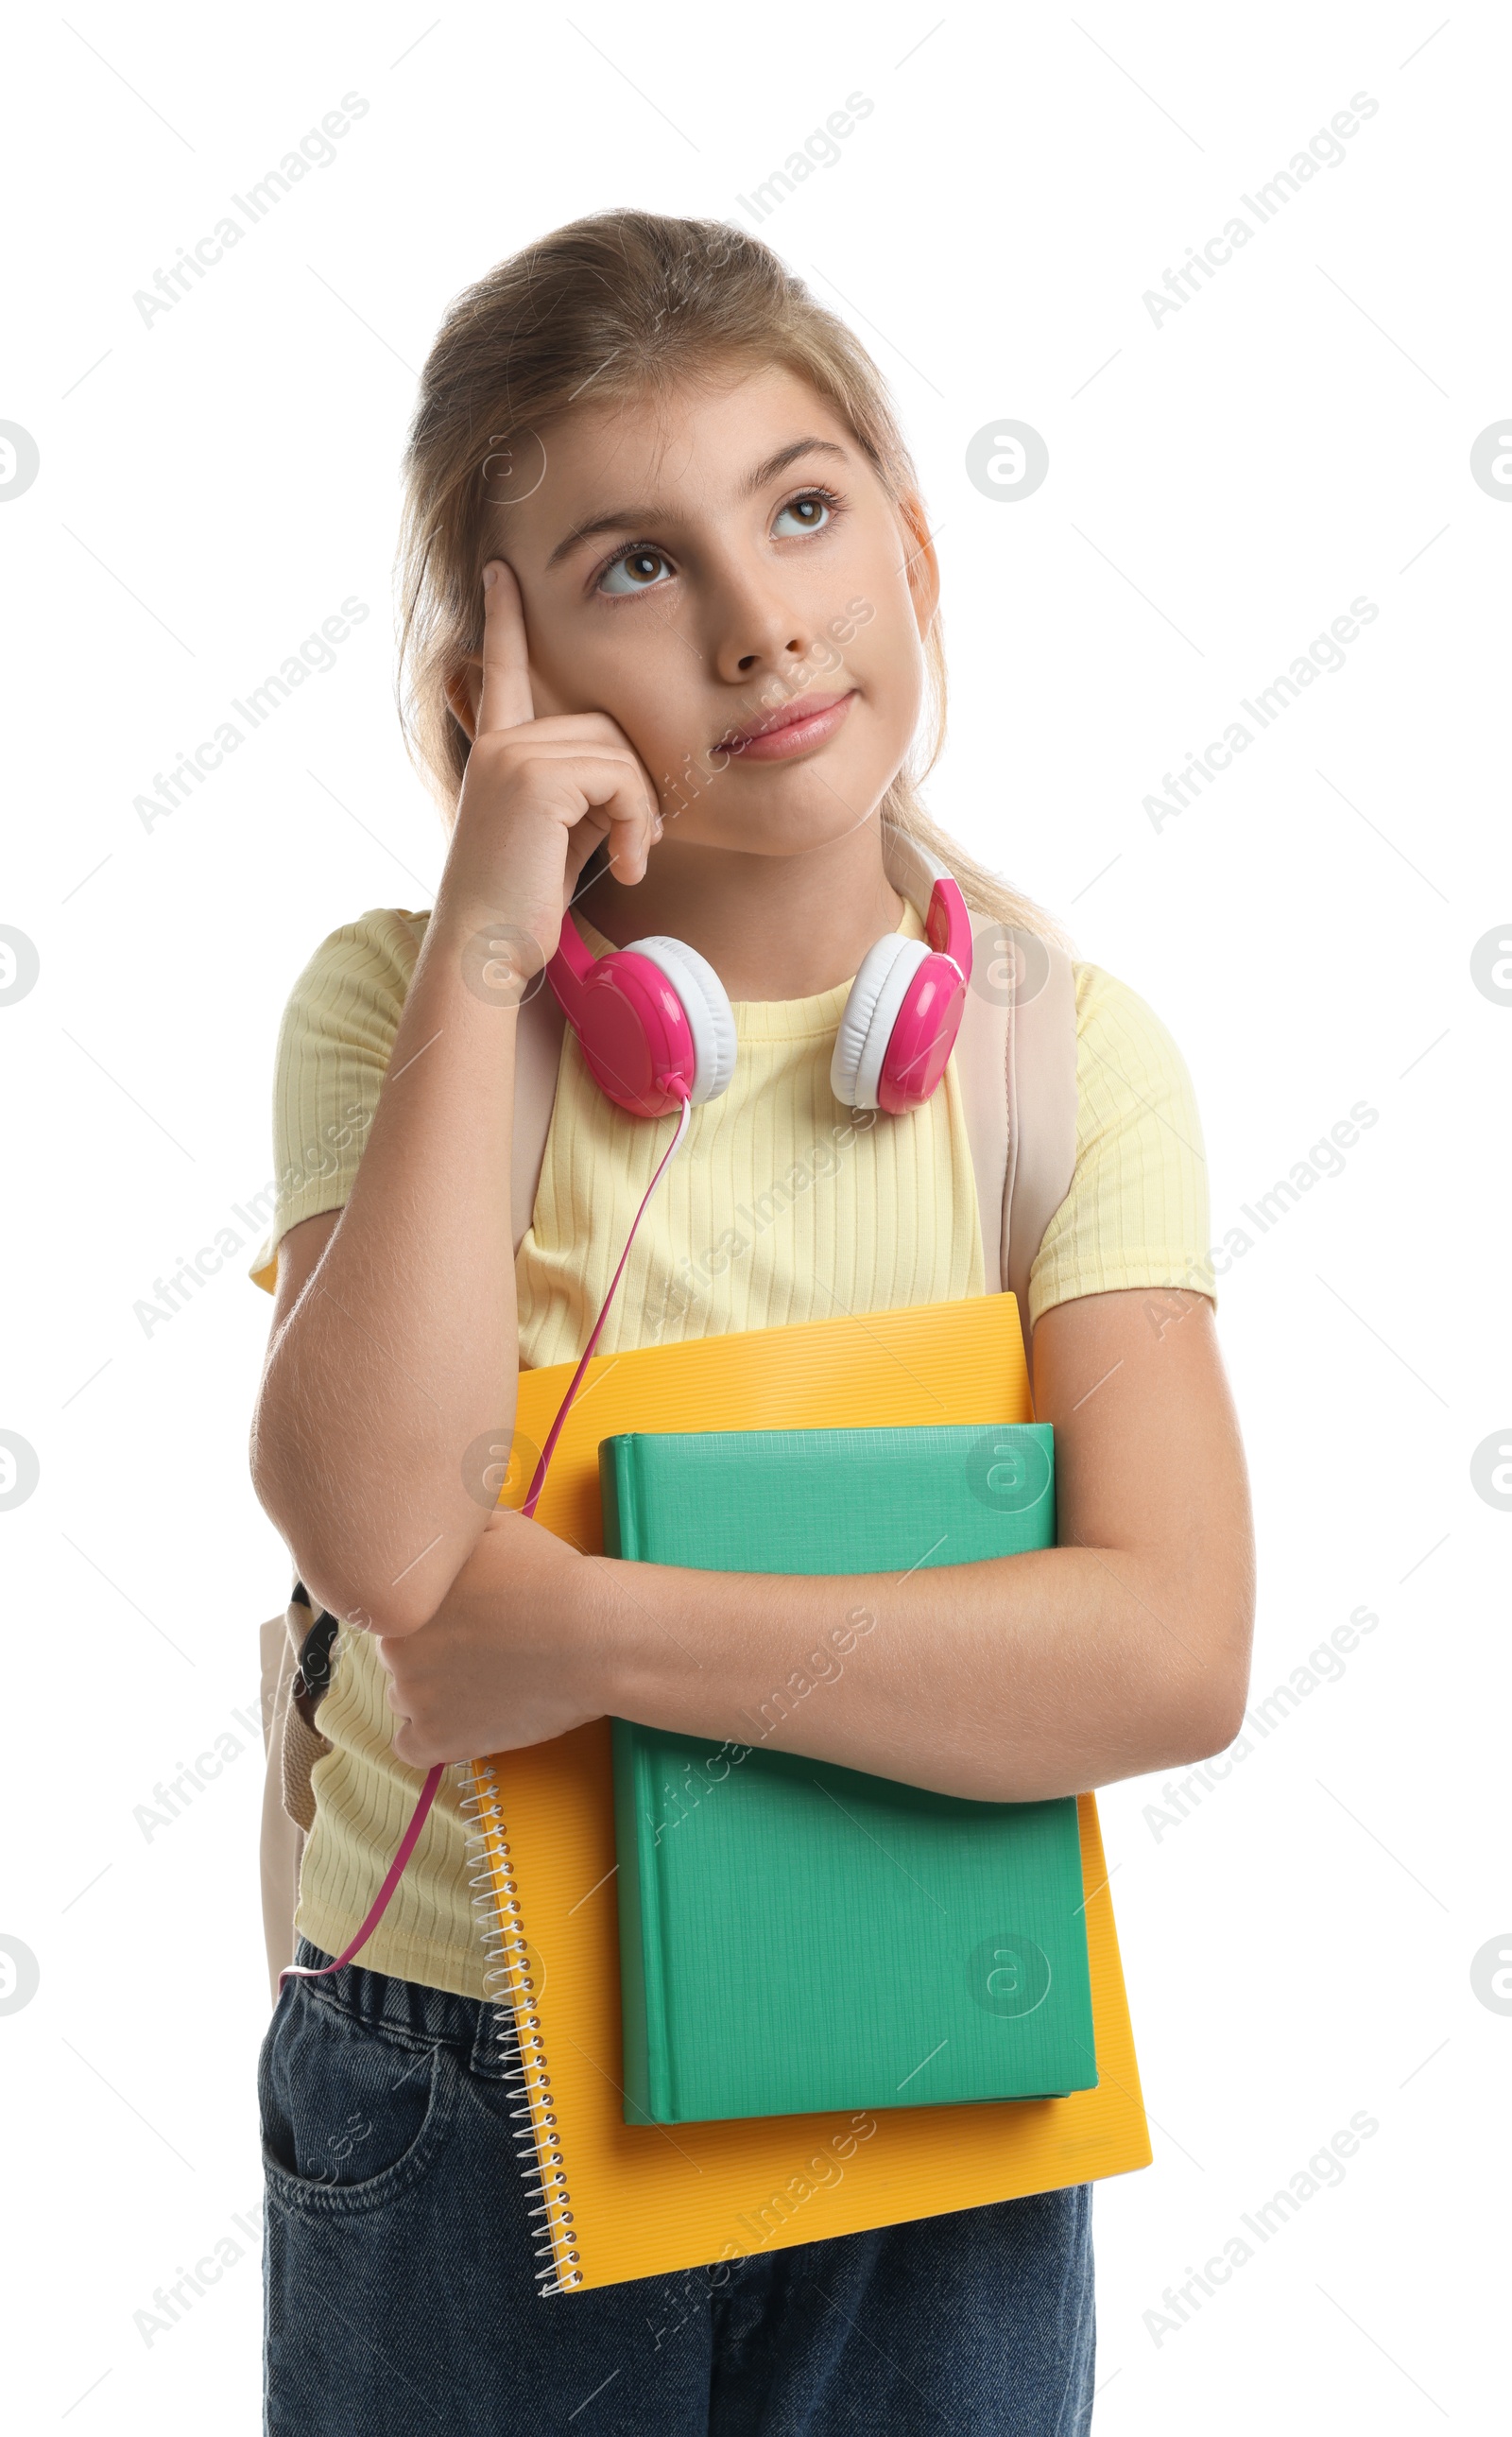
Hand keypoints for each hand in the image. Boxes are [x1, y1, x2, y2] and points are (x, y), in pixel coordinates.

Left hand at [377, 1508, 613, 1765]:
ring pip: (405, 1699)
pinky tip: (462, 1718)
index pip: (395, 1611)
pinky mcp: (439, 1740)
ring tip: (481, 1681)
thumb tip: (438, 1515)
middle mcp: (395, 1648)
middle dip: (430, 1652)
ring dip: (432, 1693)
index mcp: (403, 1596)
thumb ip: (451, 1526)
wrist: (591, 1637)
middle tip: (478, 1646)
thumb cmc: (549, 1576)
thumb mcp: (495, 1524)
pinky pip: (411, 1747)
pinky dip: (432, 1737)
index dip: (430, 1616)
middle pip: (399, 1655)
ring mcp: (415, 1698)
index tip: (461, 1618)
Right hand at [436, 560, 662, 973]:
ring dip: (642, 812)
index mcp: (497, 751)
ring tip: (630, 861)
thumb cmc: (524, 906)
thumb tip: (631, 777)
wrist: (486, 951)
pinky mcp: (534, 778)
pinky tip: (627, 866)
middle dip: (635, 786)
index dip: (503, 621)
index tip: (500, 572)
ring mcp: (512, 756)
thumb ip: (581, 792)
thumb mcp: (557, 836)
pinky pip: (621, 777)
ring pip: (620, 751)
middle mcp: (499, 743)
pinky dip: (638, 823)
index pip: (501, 671)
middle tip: (635, 845)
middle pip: (606, 724)